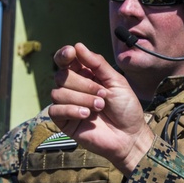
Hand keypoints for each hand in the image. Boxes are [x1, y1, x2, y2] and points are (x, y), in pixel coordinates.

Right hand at [47, 43, 154, 173]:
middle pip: (61, 76)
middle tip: (103, 95)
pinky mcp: (64, 121)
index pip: (66, 60)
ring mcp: (68, 104)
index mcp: (85, 75)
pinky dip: (70, 110)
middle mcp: (74, 88)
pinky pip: (54, 110)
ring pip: (57, 93)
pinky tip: (86, 115)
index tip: (71, 53)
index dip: (64, 54)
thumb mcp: (116, 82)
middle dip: (83, 84)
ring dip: (80, 99)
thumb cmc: (125, 108)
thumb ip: (98, 64)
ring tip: (99, 107)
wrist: (129, 136)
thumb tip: (77, 46)